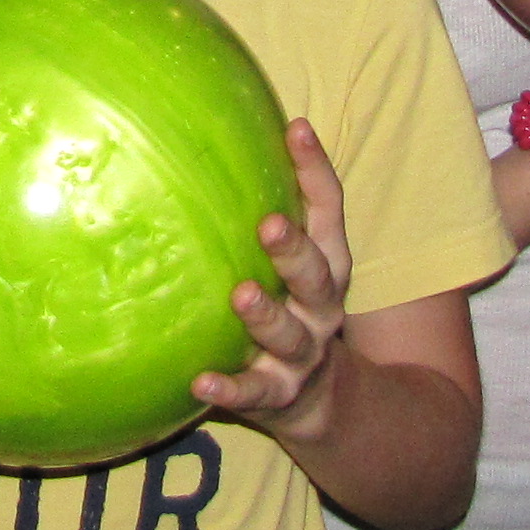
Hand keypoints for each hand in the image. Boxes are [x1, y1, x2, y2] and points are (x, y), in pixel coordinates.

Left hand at [196, 119, 354, 440]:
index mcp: (327, 265)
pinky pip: (252, 394)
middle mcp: (321, 307)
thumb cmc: (290, 307)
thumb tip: (207, 131)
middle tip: (269, 225)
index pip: (329, 211)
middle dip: (294, 250)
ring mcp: (302, 354)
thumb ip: (265, 210)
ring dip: (266, 316)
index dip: (315, 170)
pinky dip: (229, 389)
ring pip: (289, 335)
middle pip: (317, 275)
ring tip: (242, 295)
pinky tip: (199, 382)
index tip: (295, 128)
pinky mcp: (278, 397)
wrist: (320, 401)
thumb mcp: (293, 261)